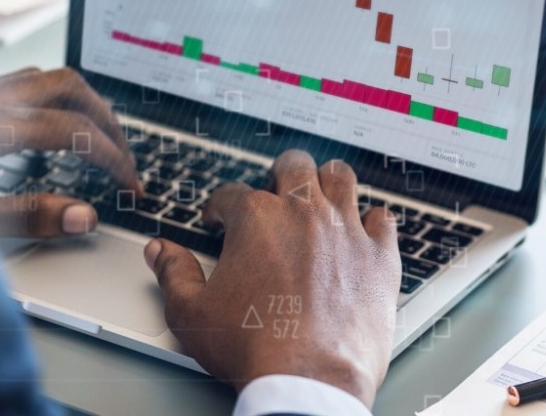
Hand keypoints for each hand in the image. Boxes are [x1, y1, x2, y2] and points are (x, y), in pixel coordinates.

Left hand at [0, 68, 141, 237]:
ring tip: (100, 140)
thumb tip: (85, 216)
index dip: (112, 159)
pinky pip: (21, 84)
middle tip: (124, 161)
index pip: (74, 131)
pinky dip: (53, 102)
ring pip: (46, 78)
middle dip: (108, 125)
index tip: (130, 186)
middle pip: (71, 89)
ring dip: (84, 105)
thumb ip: (25, 217)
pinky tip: (54, 129)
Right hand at [143, 150, 400, 407]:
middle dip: (280, 174)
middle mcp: (304, 213)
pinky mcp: (379, 256)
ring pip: (341, 177)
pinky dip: (374, 222)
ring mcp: (346, 230)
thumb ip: (173, 274)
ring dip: (328, 181)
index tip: (219, 221)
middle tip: (276, 193)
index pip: (231, 195)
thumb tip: (160, 252)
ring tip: (321, 195)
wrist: (309, 379)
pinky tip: (365, 231)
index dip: (219, 208)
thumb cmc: (253, 347)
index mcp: (257, 219)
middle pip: (294, 166)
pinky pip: (384, 219)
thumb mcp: (192, 313)